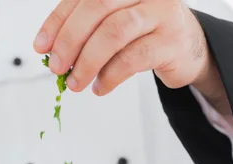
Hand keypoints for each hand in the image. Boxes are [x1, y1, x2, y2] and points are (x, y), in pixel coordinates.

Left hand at [33, 0, 221, 99]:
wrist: (191, 46)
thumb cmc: (146, 33)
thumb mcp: (116, 22)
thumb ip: (88, 30)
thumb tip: (52, 52)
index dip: (58, 21)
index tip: (41, 46)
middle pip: (98, 7)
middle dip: (70, 40)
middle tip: (57, 67)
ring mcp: (161, 13)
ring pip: (114, 32)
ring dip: (88, 61)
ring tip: (76, 82)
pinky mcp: (171, 41)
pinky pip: (133, 58)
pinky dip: (110, 76)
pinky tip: (100, 87)